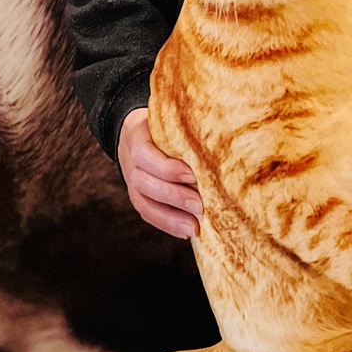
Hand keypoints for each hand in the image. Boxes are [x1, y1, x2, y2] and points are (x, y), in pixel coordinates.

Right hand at [118, 107, 202, 238]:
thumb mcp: (168, 119)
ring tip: (195, 227)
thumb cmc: (162, 126)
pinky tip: (186, 232)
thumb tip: (223, 139)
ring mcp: (130, 182)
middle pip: (146, 183)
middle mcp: (129, 161)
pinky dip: (167, 224)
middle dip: (175, 196)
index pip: (145, 155)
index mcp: (136, 137)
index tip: (194, 175)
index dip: (169, 168)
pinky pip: (148, 214)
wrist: (135, 133)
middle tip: (201, 205)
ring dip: (171, 217)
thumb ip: (186, 127)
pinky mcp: (137, 197)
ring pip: (145, 203)